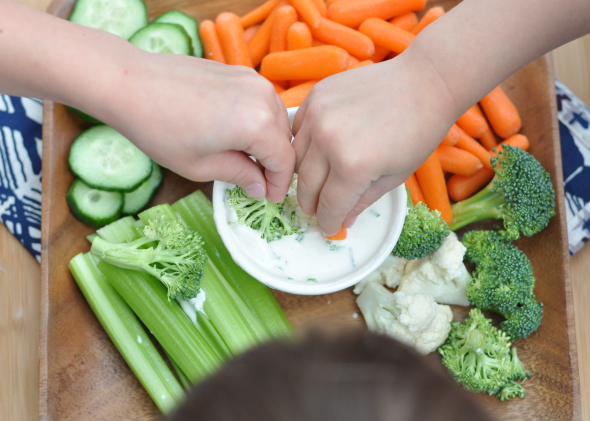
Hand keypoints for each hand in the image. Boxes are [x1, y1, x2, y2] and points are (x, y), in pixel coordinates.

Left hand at [87, 50, 294, 201]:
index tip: (270, 197)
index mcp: (257, 124)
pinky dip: (258, 121)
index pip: (285, 160)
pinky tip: (236, 134)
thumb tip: (260, 187)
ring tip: (247, 160)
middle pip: (284, 138)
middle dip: (275, 163)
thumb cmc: (161, 129)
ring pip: (276, 118)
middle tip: (258, 183)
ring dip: (268, 141)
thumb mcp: (202, 166)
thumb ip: (240, 175)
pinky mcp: (239, 71)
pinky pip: (261, 102)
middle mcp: (263, 97)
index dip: (280, 184)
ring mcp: (251, 79)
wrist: (130, 83)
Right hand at [292, 51, 458, 234]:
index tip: (330, 229)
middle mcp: (327, 140)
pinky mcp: (315, 96)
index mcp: (352, 166)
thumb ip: (363, 201)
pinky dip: (304, 145)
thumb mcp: (395, 176)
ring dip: (305, 176)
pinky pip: (297, 130)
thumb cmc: (418, 132)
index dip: (329, 223)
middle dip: (312, 205)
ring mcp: (318, 115)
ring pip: (295, 159)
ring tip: (318, 182)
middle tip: (320, 210)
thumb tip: (343, 221)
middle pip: (306, 186)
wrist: (424, 82)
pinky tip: (319, 151)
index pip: (329, 206)